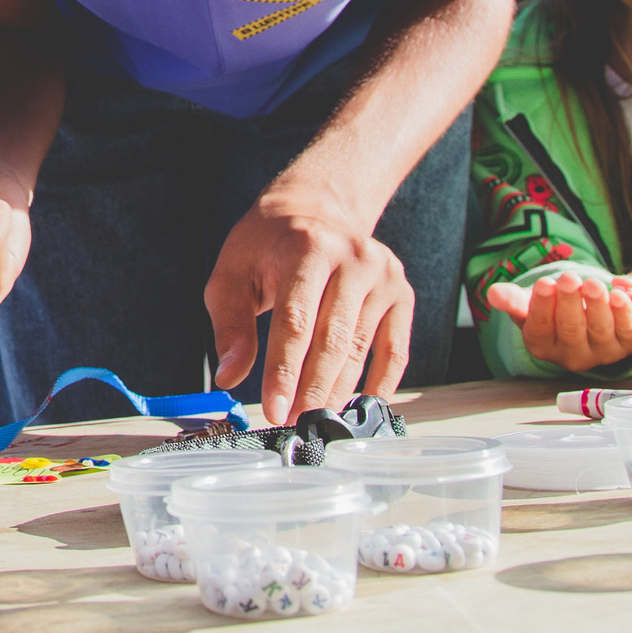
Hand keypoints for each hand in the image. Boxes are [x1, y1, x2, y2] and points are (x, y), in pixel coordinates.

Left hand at [203, 193, 410, 425]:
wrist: (316, 211)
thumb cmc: (268, 247)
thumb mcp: (233, 273)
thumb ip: (230, 325)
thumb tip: (230, 376)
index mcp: (306, 245)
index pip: (296, 320)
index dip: (284, 370)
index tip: (274, 410)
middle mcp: (352, 256)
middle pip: (332, 339)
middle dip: (311, 388)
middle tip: (294, 422)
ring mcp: (383, 275)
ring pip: (360, 349)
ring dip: (337, 391)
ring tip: (314, 416)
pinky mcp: (401, 293)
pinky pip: (394, 351)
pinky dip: (379, 384)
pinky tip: (358, 406)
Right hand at [485, 274, 631, 372]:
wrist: (583, 311)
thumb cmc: (551, 306)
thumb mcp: (527, 301)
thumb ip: (511, 299)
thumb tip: (493, 293)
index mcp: (542, 346)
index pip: (540, 328)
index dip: (542, 306)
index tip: (544, 283)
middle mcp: (572, 356)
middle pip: (570, 330)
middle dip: (570, 303)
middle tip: (569, 278)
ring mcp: (601, 353)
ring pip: (599, 331)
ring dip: (597, 306)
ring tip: (593, 284)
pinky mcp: (627, 345)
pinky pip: (628, 332)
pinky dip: (625, 314)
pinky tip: (619, 294)